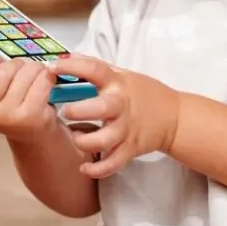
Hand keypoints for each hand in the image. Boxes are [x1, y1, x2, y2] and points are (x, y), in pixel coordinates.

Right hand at [0, 55, 58, 143]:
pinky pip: (41, 82)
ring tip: (35, 79)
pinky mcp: (31, 117)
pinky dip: (47, 77)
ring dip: (35, 69)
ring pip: (24, 72)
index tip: (0, 66)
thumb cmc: (7, 103)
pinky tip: (46, 84)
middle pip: (2, 70)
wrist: (33, 133)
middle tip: (22, 74)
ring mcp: (8, 117)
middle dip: (16, 65)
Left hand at [50, 53, 179, 178]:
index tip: (52, 66)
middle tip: (65, 111)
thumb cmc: (142, 93)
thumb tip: (65, 57)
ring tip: (75, 137)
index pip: (95, 69)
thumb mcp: (122, 74)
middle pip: (100, 108)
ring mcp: (127, 129)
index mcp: (118, 83)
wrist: (174, 117)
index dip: (72, 66)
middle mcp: (122, 105)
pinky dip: (97, 169)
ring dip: (84, 142)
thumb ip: (95, 68)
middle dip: (78, 110)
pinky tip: (84, 168)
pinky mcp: (130, 149)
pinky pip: (113, 163)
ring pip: (104, 140)